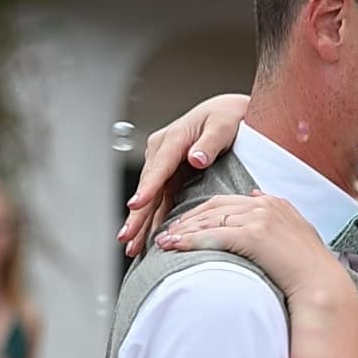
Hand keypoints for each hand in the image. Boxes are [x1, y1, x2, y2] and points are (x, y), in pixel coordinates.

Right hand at [118, 93, 250, 258]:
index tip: (136, 205)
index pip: (159, 167)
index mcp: (174, 138)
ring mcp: (163, 161)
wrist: (230, 112)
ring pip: (150, 196)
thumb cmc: (229, 117)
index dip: (147, 188)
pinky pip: (158, 198)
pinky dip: (151, 217)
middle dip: (136, 214)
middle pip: (148, 186)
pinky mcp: (169, 172)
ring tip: (130, 246)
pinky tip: (144, 236)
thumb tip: (195, 159)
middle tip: (126, 238)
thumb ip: (210, 143)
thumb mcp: (224, 125)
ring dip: (139, 221)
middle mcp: (162, 149)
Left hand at [158, 192, 347, 299]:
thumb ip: (276, 215)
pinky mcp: (253, 234)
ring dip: (183, 231)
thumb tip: (257, 196)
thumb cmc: (309, 269)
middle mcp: (265, 205)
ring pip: (210, 220)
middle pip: (214, 208)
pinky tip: (174, 246)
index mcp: (274, 203)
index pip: (228, 202)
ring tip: (164, 241)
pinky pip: (212, 235)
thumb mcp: (295, 233)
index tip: (186, 225)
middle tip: (168, 232)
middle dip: (187, 220)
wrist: (321, 284)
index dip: (203, 214)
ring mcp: (259, 217)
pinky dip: (189, 241)